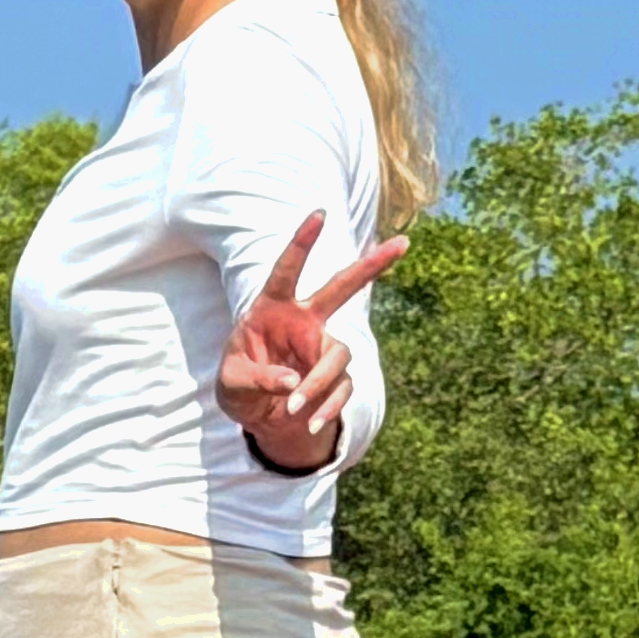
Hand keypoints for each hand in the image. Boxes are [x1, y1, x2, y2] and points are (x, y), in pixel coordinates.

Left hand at [215, 211, 404, 472]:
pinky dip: (328, 406)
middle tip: (404, 243)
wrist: (254, 413)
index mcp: (272, 307)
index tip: (319, 214)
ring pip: (338, 356)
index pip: (287, 270)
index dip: (302, 243)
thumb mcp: (234, 384)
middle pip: (342, 287)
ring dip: (319, 384)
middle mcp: (304, 320)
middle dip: (372, 266)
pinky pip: (341, 388)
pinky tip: (311, 423)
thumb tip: (293, 384)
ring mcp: (322, 346)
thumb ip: (258, 380)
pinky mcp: (333, 375)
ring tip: (293, 410)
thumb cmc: (237, 384)